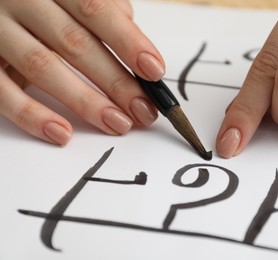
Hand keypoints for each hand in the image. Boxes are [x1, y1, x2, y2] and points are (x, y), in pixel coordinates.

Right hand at [0, 0, 164, 144]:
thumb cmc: (44, 0)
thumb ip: (104, 12)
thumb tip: (137, 47)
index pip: (94, 10)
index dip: (128, 41)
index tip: (155, 71)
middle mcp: (21, 0)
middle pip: (75, 44)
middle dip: (116, 81)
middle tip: (144, 110)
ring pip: (43, 67)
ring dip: (86, 102)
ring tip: (118, 124)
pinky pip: (2, 92)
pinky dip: (32, 116)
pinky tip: (62, 134)